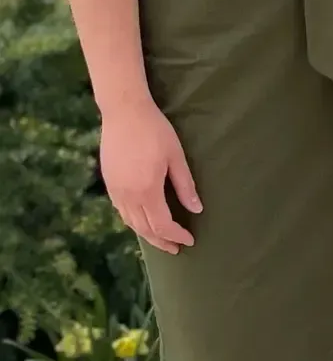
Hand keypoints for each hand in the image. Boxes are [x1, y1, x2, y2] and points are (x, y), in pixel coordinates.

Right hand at [100, 97, 202, 253]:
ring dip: (147, 234)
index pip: (162, 225)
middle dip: (162, 241)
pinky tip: (142, 220)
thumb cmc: (155, 130)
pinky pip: (121, 211)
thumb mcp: (175, 156)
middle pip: (145, 229)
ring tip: (161, 239)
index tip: (189, 240)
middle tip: (176, 249)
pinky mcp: (109, 183)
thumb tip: (196, 209)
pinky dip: (133, 222)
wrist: (124, 111)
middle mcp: (128, 197)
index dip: (176, 235)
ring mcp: (115, 191)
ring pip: (131, 223)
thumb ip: (185, 185)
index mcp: (147, 191)